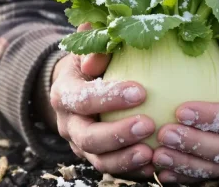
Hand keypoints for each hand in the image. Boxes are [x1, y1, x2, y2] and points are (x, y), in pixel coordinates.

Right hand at [48, 23, 156, 177]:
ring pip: (99, 160)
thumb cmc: (93, 63)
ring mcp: (81, 146)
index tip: (141, 91)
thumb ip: (94, 47)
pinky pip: (114, 169)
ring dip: (125, 158)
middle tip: (149, 125)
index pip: (82, 99)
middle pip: (88, 137)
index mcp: (64, 94)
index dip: (109, 98)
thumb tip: (98, 56)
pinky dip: (133, 170)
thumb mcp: (89, 51)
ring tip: (151, 152)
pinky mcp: (96, 158)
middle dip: (118, 134)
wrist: (77, 90)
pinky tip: (155, 165)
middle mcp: (68, 124)